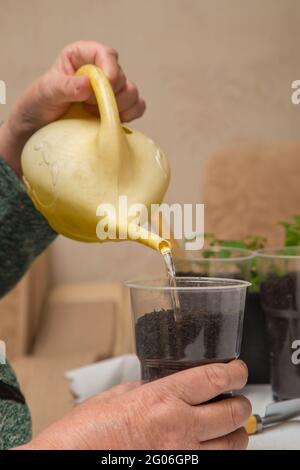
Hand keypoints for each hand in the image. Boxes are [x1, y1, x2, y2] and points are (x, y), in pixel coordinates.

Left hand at [0, 40, 145, 174]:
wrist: (38, 130)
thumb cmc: (38, 106)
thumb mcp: (45, 93)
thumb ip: (65, 87)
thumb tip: (87, 84)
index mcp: (82, 57)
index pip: (106, 54)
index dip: (111, 69)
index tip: (106, 86)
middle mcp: (99, 71)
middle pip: (121, 77)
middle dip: (110, 95)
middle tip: (87, 107)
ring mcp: (110, 92)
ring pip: (132, 93)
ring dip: (119, 107)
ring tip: (94, 115)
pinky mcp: (117, 110)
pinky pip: (137, 108)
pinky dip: (130, 115)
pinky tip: (111, 122)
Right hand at [19, 361, 250, 449]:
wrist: (71, 460)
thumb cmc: (86, 432)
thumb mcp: (116, 396)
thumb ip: (145, 388)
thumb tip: (161, 385)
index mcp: (162, 398)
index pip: (214, 378)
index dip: (235, 371)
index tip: (239, 370)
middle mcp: (177, 427)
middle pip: (232, 413)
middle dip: (241, 404)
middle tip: (238, 399)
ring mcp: (182, 456)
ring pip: (231, 445)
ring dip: (236, 433)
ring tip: (231, 426)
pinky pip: (212, 464)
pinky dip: (217, 454)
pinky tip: (211, 448)